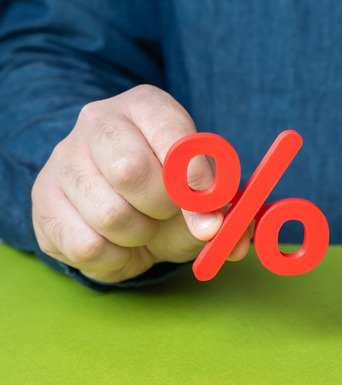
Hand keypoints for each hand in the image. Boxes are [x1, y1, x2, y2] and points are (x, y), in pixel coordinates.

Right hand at [31, 85, 249, 282]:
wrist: (120, 208)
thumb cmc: (168, 195)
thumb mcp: (202, 200)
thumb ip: (226, 216)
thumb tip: (236, 240)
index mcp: (147, 106)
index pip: (172, 135)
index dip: (195, 177)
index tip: (209, 207)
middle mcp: (99, 122)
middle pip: (130, 169)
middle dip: (163, 206)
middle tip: (168, 213)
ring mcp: (64, 159)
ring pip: (109, 214)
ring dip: (139, 235)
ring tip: (142, 227)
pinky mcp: (43, 201)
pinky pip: (86, 246)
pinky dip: (115, 258)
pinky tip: (119, 244)